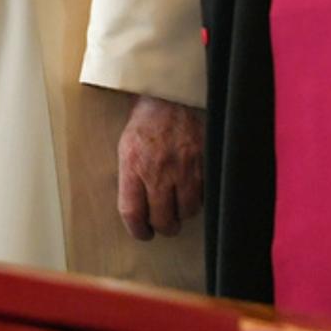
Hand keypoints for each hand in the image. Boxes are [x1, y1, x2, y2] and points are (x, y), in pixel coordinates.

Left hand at [115, 93, 205, 240]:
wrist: (170, 96)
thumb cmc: (145, 123)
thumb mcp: (126, 150)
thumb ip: (130, 180)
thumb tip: (136, 211)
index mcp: (133, 166)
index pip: (132, 213)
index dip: (138, 230)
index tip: (143, 233)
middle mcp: (158, 170)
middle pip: (163, 219)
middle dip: (163, 227)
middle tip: (163, 224)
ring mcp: (184, 167)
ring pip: (187, 211)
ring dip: (182, 213)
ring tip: (178, 205)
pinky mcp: (203, 162)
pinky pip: (204, 195)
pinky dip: (199, 198)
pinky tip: (192, 190)